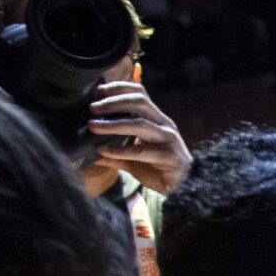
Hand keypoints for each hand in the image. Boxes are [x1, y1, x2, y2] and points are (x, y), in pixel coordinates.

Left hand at [87, 80, 191, 194]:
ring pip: (139, 123)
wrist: (182, 188)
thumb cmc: (158, 168)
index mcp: (156, 119)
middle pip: (139, 102)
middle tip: (93, 108)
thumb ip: (115, 153)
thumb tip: (92, 154)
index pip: (140, 93)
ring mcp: (167, 139)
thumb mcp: (134, 158)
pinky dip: (119, 150)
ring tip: (93, 126)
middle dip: (114, 102)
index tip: (100, 90)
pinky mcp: (167, 156)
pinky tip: (103, 151)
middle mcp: (163, 124)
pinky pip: (140, 151)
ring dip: (113, 124)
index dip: (121, 88)